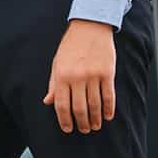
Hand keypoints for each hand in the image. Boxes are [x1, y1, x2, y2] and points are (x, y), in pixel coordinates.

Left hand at [42, 19, 115, 133]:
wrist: (90, 27)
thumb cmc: (71, 46)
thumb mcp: (57, 63)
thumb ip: (54, 84)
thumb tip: (48, 102)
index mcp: (62, 75)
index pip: (62, 105)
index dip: (64, 120)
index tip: (67, 129)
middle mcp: (77, 77)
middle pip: (80, 108)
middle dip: (81, 123)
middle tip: (83, 130)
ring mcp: (93, 76)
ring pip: (95, 105)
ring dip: (95, 119)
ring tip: (95, 126)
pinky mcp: (107, 73)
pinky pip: (109, 96)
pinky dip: (108, 109)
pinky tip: (107, 116)